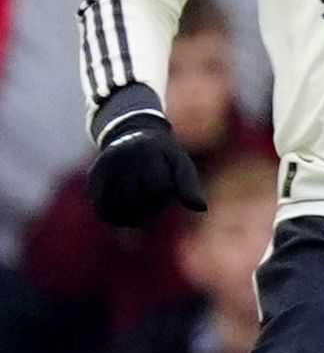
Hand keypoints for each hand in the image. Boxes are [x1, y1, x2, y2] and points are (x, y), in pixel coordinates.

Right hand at [88, 110, 205, 229]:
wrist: (132, 135)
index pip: (159, 189)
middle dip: (151, 205)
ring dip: (134, 214)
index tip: (167, 186)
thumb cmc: (163, 154)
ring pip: (120, 208)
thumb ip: (189, 185)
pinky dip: (115, 218)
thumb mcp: (180, 164)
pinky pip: (103, 209)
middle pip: (139, 200)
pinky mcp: (94, 176)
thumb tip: (201, 208)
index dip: (166, 194)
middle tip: (153, 195)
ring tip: (141, 203)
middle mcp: (122, 156)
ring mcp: (105, 166)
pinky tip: (126, 215)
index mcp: (147, 151)